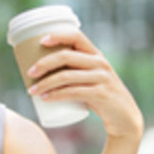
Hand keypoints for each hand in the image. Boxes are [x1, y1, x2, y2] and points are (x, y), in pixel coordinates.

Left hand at [27, 30, 142, 140]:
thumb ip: (74, 71)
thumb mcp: (91, 78)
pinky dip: (56, 95)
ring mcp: (101, 78)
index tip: (40, 41)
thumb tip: (41, 69)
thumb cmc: (100, 96)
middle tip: (29, 73)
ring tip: (31, 91)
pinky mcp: (100, 94)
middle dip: (44, 63)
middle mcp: (100, 63)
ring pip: (66, 76)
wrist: (124, 117)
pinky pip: (73, 92)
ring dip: (45, 83)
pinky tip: (45, 98)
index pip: (76, 36)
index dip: (57, 35)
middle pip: (66, 56)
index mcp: (96, 54)